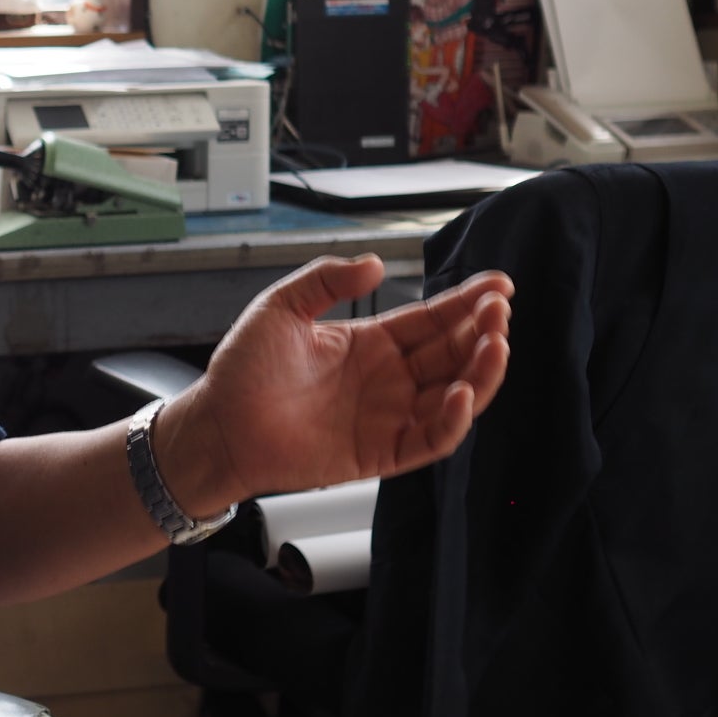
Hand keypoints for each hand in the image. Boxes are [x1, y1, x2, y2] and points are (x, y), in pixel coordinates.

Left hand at [159, 254, 511, 511]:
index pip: (433, 320)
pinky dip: (452, 420)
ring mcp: (387, 417)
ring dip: (480, 372)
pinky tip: (459, 393)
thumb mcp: (281, 306)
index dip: (467, 303)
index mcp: (371, 343)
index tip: (499, 285)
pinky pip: (430, 440)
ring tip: (495, 344)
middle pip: (453, 355)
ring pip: (454, 396)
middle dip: (484, 332)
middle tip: (500, 311)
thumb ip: (326, 279)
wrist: (217, 424)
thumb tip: (375, 263)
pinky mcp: (380, 453)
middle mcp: (388, 380)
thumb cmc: (242, 370)